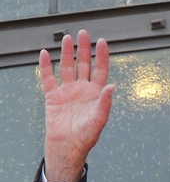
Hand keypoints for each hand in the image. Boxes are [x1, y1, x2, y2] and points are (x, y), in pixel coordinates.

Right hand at [39, 29, 114, 181]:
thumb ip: (105, 103)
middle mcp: (82, 90)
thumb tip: (113, 87)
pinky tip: (44, 55)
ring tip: (67, 39)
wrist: (67, 147)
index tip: (103, 42)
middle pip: (83, 64)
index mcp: (96, 94)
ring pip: (67, 67)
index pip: (100, 70)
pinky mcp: (53, 97)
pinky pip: (48, 78)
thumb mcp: (99, 120)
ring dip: (66, 53)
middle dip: (84, 49)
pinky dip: (45, 66)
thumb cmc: (86, 137)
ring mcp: (68, 92)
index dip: (102, 56)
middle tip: (84, 34)